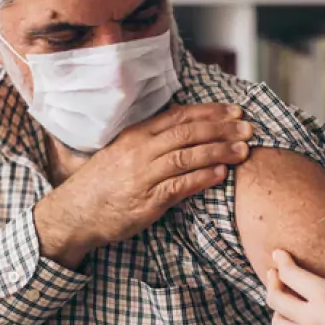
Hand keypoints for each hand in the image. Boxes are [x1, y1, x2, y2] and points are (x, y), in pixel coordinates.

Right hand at [35, 103, 252, 267]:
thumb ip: (152, 141)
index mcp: (137, 135)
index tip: (235, 111)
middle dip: (223, 129)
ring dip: (219, 152)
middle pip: (189, 133)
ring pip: (188, 156)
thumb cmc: (102, 184)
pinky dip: (202, 178)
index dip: (211, 112)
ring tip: (244, 151)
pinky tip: (221, 174)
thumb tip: (187, 129)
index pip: (180, 116)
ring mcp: (143, 176)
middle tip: (249, 128)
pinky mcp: (147, 201)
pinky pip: (180, 186)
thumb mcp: (123, 152)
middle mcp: (140, 151)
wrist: (74, 213)